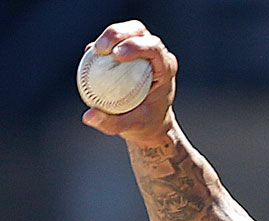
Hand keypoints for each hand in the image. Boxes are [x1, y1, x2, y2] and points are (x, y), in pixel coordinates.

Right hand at [80, 20, 177, 143]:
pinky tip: (91, 55)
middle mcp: (156, 56)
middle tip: (101, 49)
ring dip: (110, 35)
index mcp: (165, 69)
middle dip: (119, 34)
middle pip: (139, 31)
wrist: (149, 121)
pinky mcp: (129, 51)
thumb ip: (111, 123)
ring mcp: (143, 51)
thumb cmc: (145, 123)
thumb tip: (88, 116)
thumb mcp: (131, 127)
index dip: (136, 46)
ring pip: (128, 30)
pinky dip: (102, 44)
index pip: (154, 49)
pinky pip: (115, 41)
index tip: (116, 55)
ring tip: (95, 50)